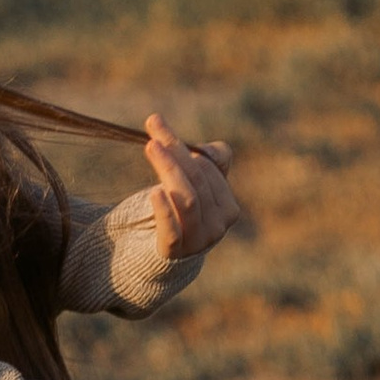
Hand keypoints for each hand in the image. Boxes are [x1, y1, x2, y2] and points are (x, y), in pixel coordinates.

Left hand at [142, 114, 238, 260]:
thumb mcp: (196, 185)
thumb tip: (205, 150)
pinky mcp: (174, 253)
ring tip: (150, 147)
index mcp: (228, 206)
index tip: (155, 124)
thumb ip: (209, 160)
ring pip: (188, 199)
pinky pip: (172, 230)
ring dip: (169, 169)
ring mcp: (198, 240)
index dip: (182, 144)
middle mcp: (219, 225)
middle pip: (197, 179)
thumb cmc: (177, 212)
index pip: (209, 166)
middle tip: (151, 127)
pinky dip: (165, 211)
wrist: (160, 256)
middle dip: (174, 150)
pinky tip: (155, 193)